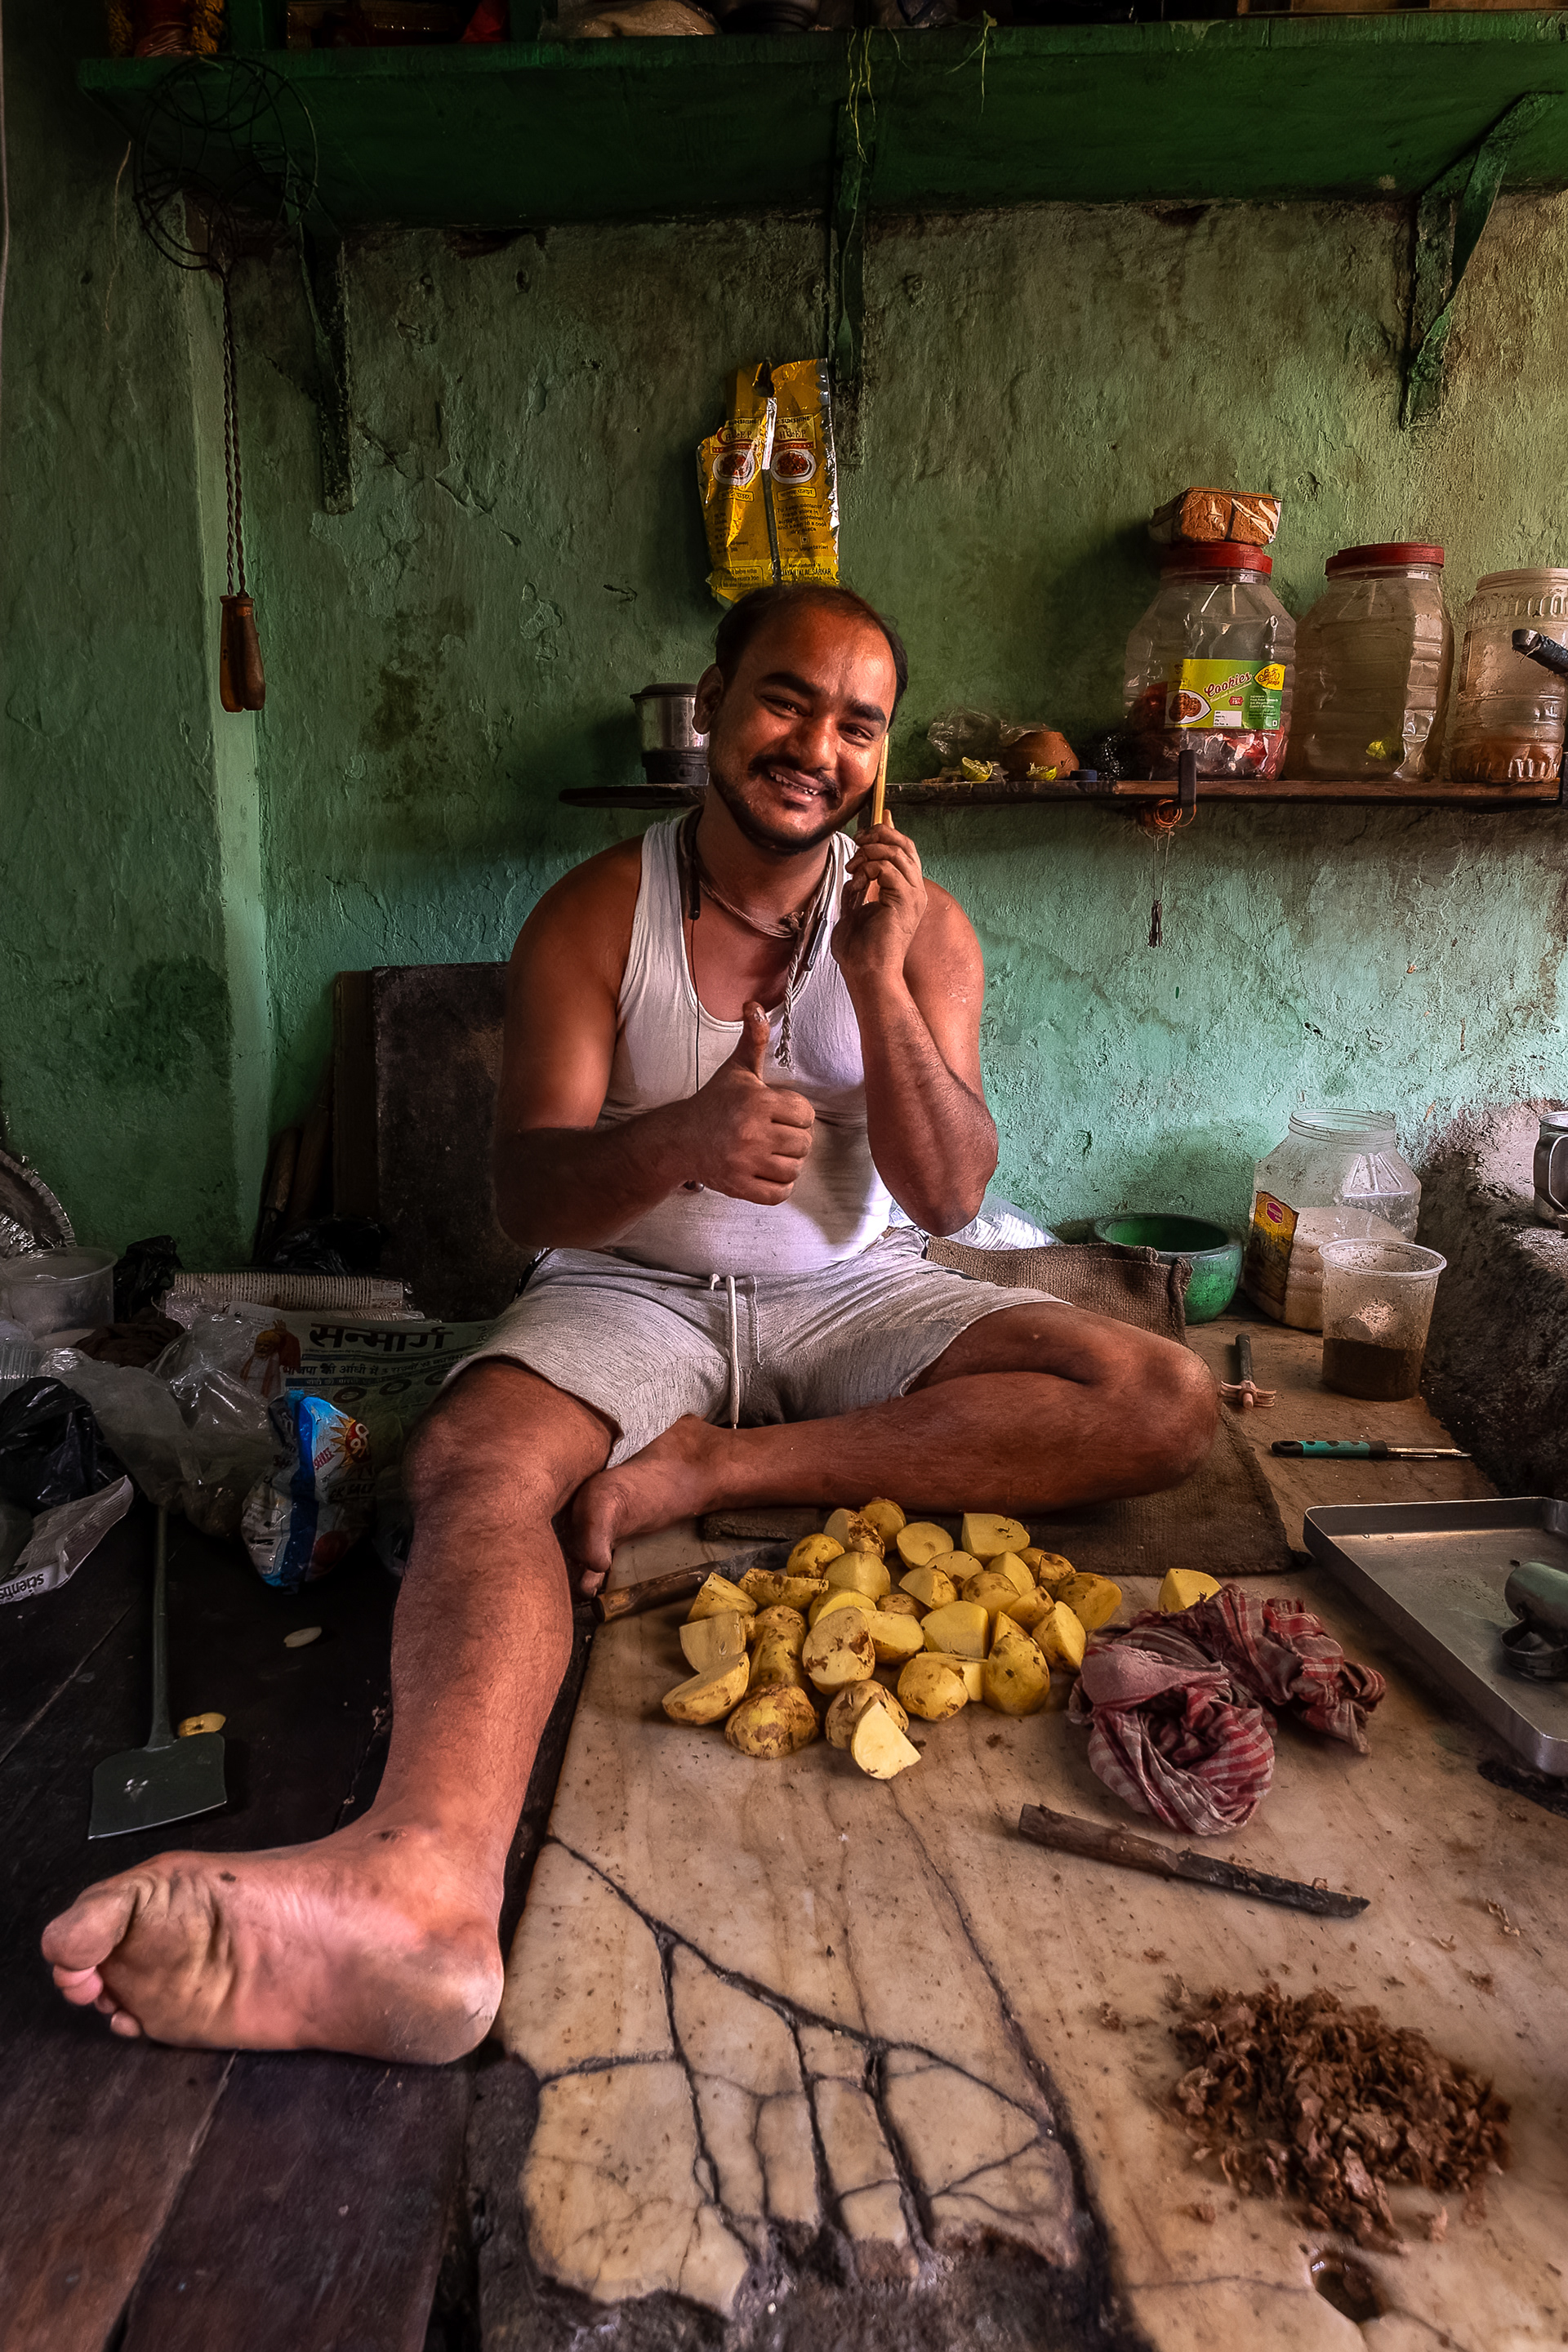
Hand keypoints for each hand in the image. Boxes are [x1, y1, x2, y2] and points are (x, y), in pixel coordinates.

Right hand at [683, 1003, 813, 1203]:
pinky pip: (779, 1193)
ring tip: (772, 1152)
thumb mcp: (737, 1070)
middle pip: (804, 1143)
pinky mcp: (739, 1187)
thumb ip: (753, 1040)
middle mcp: (751, 1134)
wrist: (681, 1138)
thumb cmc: (715, 1102)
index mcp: (756, 1103)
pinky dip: (779, 1186)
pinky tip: (768, 1171)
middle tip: (776, 1134)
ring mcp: (745, 1163)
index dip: (797, 1114)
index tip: (781, 1113)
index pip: (805, 1115)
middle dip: (794, 1139)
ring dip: (788, 1162)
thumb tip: (754, 1005)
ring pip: (794, 1169)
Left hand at [831, 821, 927, 991]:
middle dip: (879, 834)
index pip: (904, 851)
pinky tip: (858, 879)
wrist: (867, 973)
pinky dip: (870, 867)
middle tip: (857, 841)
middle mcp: (915, 891)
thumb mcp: (854, 910)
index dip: (888, 832)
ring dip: (870, 851)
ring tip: (853, 866)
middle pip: (906, 844)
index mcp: (906, 892)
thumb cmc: (860, 951)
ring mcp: (913, 896)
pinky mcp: (905, 901)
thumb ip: (858, 888)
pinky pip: (889, 868)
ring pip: (898, 852)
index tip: (865, 829)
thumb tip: (855, 869)